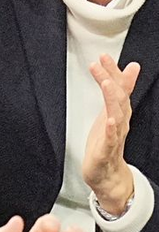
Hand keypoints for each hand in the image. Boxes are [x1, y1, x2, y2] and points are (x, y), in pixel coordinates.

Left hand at [82, 53, 139, 214]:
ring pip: (116, 116)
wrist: (108, 175)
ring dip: (113, 99)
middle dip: (111, 78)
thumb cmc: (107, 142)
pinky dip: (111, 130)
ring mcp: (114, 136)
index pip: (118, 89)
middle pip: (118, 98)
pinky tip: (110, 121)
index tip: (104, 56)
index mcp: (118, 113)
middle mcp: (119, 123)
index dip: (112, 72)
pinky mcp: (106, 151)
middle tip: (103, 61)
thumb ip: (117, 93)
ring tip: (108, 84)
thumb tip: (128, 70)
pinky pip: (111, 140)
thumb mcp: (110, 114)